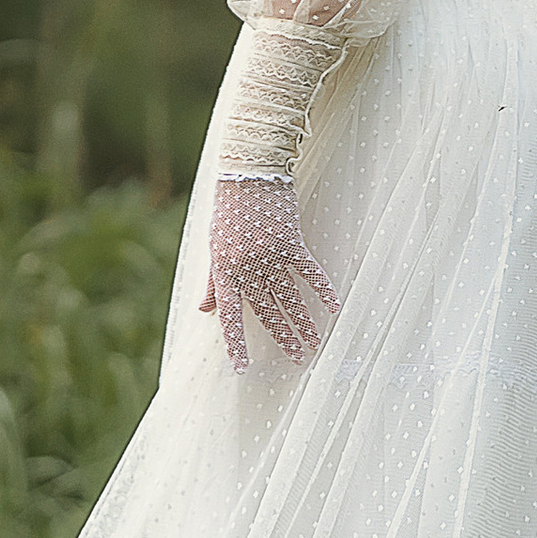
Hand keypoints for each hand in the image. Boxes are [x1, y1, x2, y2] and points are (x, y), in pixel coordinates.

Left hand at [200, 173, 341, 372]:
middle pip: (265, 310)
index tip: (242, 368)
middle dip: (281, 336)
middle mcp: (247, 266)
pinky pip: (308, 272)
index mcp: (224, 269)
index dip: (235, 343)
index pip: (229, 315)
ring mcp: (270, 254)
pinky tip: (332, 307)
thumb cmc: (228, 206)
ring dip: (301, 322)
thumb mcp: (214, 243)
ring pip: (288, 297)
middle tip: (296, 358)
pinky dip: (321, 289)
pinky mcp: (291, 241)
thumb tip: (204, 309)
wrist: (248, 169)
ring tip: (313, 343)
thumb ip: (212, 280)